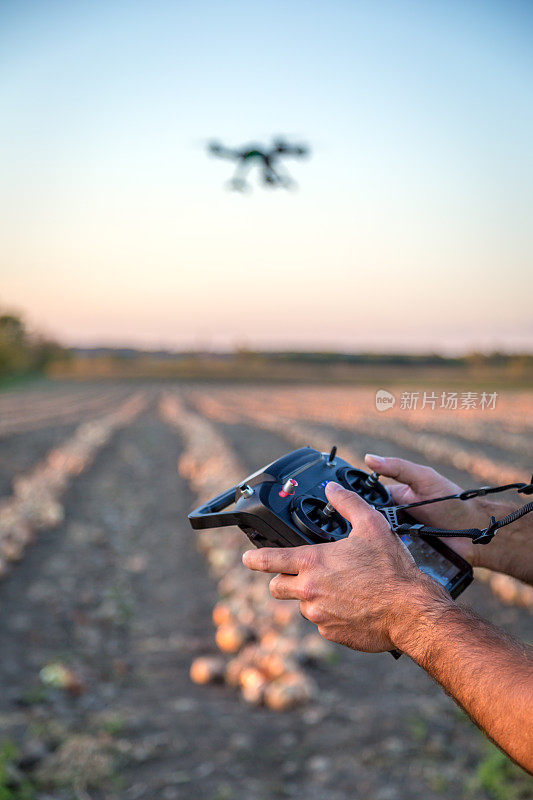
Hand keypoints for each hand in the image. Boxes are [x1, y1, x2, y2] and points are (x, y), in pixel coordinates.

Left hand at [242, 482, 446, 652]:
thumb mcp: (371, 525)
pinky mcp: (330, 633)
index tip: (247, 558)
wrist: (410, 611)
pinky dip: (331, 614)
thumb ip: (347, 503)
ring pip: (302, 605)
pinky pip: (322, 622)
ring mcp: (318, 615)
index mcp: (312, 562)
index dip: (254, 558)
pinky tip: (352, 605)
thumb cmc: (391, 569)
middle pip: (276, 587)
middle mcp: (308, 590)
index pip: (270, 560)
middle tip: (301, 574)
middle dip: (283, 580)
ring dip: (313, 597)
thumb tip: (332, 489)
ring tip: (340, 588)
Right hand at [365, 454, 478, 564]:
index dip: (357, 502)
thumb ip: (398, 468)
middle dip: (363, 525)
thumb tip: (369, 458)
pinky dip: (385, 554)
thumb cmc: (453, 501)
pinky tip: (381, 555)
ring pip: (376, 540)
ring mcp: (399, 538)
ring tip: (367, 543)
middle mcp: (394, 518)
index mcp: (395, 497)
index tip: (346, 504)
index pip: (367, 499)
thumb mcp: (424, 479)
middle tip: (357, 528)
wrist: (475, 531)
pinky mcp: (406, 554)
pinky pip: (390, 555)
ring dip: (372, 541)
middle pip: (369, 521)